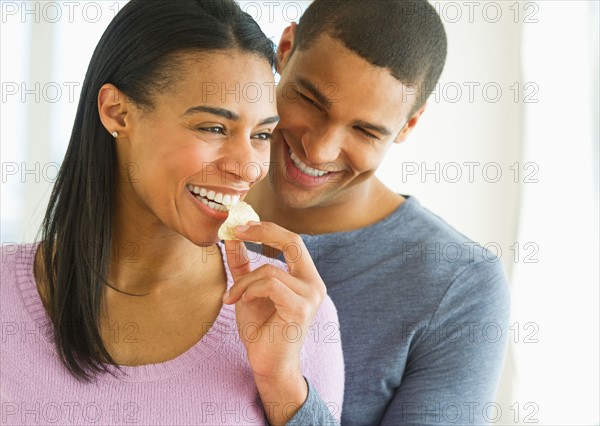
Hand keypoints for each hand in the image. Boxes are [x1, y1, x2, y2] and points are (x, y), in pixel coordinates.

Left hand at [222, 221, 326, 423]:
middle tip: (235, 231)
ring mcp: (311, 296)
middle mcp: (314, 284)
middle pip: (293, 241)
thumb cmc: (260, 329)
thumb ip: (243, 264)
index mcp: (306, 277)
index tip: (240, 226)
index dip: (267, 229)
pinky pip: (270, 285)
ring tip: (232, 297)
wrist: (267, 364)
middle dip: (262, 232)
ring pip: (270, 269)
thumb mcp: (248, 290)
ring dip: (244, 282)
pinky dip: (249, 291)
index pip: (293, 241)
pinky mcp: (301, 309)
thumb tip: (232, 238)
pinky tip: (241, 303)